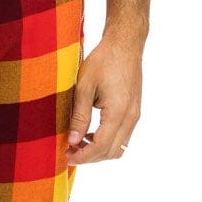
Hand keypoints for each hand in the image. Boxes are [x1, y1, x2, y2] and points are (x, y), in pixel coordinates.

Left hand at [65, 31, 142, 165]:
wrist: (125, 44)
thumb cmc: (103, 60)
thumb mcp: (84, 86)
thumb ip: (79, 116)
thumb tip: (72, 141)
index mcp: (119, 111)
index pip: (101, 146)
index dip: (83, 155)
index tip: (66, 156)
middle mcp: (131, 117)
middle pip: (112, 152)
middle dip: (91, 157)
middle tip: (69, 151)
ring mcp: (135, 114)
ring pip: (119, 147)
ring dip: (99, 150)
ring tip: (77, 143)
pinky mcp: (134, 111)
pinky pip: (122, 136)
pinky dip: (107, 141)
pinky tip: (90, 133)